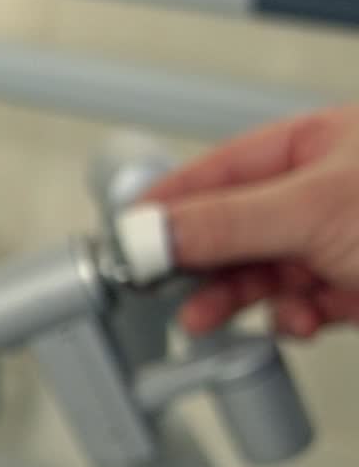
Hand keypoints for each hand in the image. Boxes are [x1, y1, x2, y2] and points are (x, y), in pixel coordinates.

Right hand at [143, 106, 358, 336]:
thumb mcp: (315, 209)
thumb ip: (226, 223)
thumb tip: (154, 230)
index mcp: (314, 146)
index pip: (219, 171)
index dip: (169, 203)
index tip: (129, 236)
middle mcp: (320, 194)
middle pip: (230, 230)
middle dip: (197, 263)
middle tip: (158, 283)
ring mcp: (336, 243)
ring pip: (258, 274)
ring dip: (232, 300)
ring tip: (204, 316)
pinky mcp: (350, 289)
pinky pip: (296, 306)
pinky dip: (289, 319)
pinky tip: (295, 319)